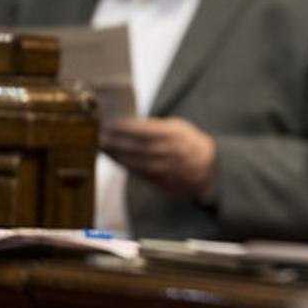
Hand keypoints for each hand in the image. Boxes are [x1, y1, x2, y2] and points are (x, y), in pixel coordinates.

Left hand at [100, 117, 216, 196]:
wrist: (209, 168)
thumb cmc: (188, 142)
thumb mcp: (177, 127)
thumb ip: (155, 126)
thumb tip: (127, 124)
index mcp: (175, 135)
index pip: (144, 130)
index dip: (124, 128)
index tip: (109, 124)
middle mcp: (171, 153)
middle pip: (137, 148)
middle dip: (115, 142)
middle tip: (98, 137)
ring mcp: (167, 170)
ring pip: (136, 163)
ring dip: (117, 156)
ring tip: (103, 149)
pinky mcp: (164, 183)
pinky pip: (140, 174)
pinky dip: (126, 167)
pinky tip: (116, 160)